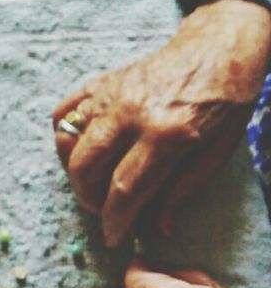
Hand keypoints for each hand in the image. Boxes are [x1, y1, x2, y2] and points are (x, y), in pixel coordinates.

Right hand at [53, 0, 270, 246]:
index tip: (114, 238)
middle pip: (86, 167)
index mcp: (166, 133)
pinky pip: (63, 112)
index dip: (115, 220)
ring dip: (75, 170)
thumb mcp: (215, 154)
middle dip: (89, 198)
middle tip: (104, 209)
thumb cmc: (223, 104)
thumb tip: (156, 228)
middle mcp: (131, 112)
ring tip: (94, 180)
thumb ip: (181, 192)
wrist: (217, 49)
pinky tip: (81, 148)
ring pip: (67, 141)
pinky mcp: (100, 83)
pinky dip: (64, 134)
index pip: (125, 188)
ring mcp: (110, 94)